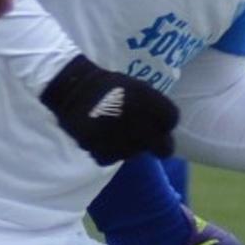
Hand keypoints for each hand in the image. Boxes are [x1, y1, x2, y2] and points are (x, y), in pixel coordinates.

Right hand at [40, 54, 177, 164]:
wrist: (72, 89)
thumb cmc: (108, 87)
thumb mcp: (136, 86)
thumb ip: (155, 105)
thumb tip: (166, 128)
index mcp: (146, 99)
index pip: (172, 119)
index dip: (166, 120)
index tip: (157, 119)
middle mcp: (138, 122)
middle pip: (165, 147)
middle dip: (160, 145)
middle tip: (150, 140)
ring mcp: (120, 140)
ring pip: (137, 153)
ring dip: (132, 146)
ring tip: (115, 130)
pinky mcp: (101, 150)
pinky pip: (114, 157)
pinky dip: (110, 150)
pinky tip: (102, 137)